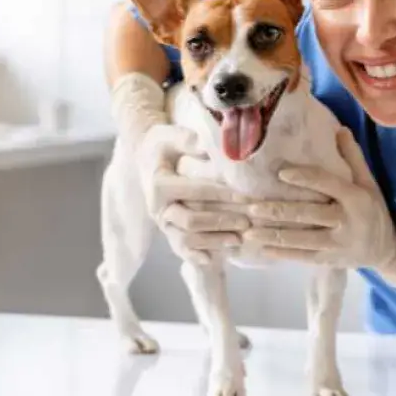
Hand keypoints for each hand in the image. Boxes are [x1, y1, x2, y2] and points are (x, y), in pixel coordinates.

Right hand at [111, 72, 249, 263]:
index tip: (246, 196)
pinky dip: (195, 256)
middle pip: (191, 221)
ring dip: (213, 241)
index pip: (195, 191)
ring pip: (186, 239)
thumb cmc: (164, 144)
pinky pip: (180, 248)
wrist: (146, 157)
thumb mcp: (171, 135)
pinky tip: (213, 260)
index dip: (222, 194)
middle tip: (248, 221)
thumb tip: (209, 147)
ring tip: (239, 240)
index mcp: (159, 184)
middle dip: (221, 221)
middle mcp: (158, 208)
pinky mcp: (167, 230)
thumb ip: (188, 140)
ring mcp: (163, 222)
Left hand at [243, 127, 395, 305]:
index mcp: (356, 198)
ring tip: (248, 232)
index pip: (328, 184)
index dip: (305, 178)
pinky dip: (282, 253)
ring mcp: (338, 244)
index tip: (281, 173)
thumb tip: (340, 129)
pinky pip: (303, 257)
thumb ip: (353, 158)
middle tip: (250, 208)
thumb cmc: (374, 209)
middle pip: (308, 214)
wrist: (389, 248)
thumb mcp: (369, 183)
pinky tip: (262, 248)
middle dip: (278, 212)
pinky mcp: (331, 260)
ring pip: (301, 239)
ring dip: (273, 236)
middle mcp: (347, 221)